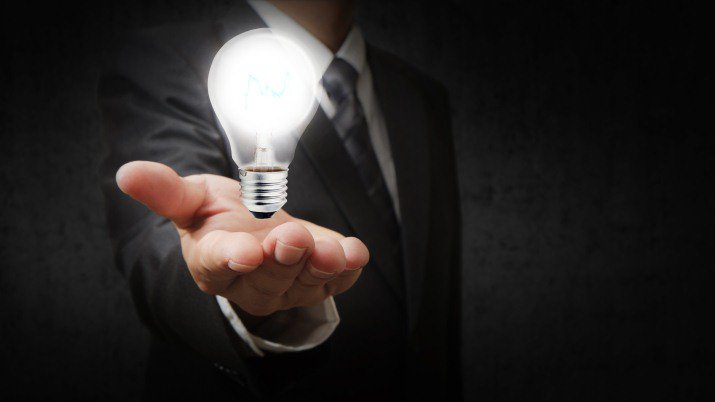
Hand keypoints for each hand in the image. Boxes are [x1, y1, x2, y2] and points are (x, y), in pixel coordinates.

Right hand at [116, 161, 368, 315]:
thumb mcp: (192, 198)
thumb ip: (165, 190)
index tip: (246, 251)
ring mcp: (285, 286)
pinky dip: (347, 270)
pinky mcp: (315, 282)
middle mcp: (249, 281)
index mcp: (213, 260)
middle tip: (292, 238)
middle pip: (267, 277)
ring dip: (319, 267)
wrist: (251, 228)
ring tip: (332, 251)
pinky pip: (334, 282)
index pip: (220, 263)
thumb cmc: (218, 215)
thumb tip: (127, 172)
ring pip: (303, 283)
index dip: (233, 258)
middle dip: (282, 259)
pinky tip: (355, 254)